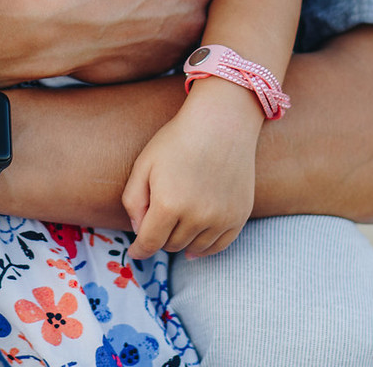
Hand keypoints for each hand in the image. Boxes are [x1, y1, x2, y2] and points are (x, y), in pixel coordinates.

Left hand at [122, 79, 262, 259]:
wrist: (222, 122)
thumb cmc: (178, 139)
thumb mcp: (144, 163)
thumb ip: (133, 200)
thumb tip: (138, 231)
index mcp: (168, 205)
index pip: (149, 243)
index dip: (139, 249)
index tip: (135, 251)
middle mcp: (196, 217)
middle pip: (171, 245)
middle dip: (160, 238)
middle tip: (157, 222)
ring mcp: (221, 218)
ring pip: (194, 248)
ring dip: (181, 241)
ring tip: (176, 226)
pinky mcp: (239, 215)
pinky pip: (219, 246)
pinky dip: (205, 248)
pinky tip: (195, 246)